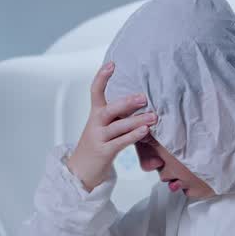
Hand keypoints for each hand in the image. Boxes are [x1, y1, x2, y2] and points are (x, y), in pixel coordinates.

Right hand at [66, 62, 156, 191]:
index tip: (112, 64)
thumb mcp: (106, 127)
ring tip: (154, 117)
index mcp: (95, 114)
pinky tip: (145, 131)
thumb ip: (120, 116)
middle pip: (110, 109)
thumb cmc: (99, 145)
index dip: (102, 77)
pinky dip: (133, 136)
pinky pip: (120, 142)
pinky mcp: (104, 152)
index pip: (95, 91)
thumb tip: (144, 105)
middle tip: (144, 97)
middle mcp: (95, 123)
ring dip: (137, 121)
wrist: (81, 171)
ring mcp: (98, 138)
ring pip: (118, 126)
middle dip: (127, 102)